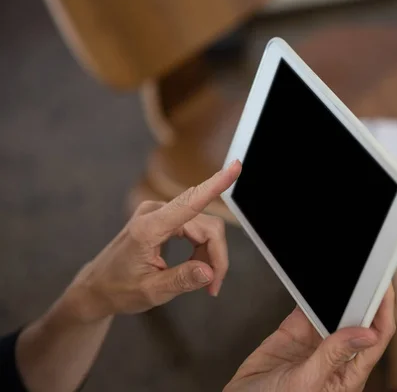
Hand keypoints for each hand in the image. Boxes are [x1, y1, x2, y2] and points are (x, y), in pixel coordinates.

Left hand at [61, 160, 241, 321]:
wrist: (97, 287)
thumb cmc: (118, 290)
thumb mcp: (151, 293)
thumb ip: (182, 280)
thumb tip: (210, 271)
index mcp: (149, 228)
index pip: (190, 203)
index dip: (216, 185)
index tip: (235, 167)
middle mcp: (155, 213)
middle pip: (207, 226)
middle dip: (216, 256)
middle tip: (213, 286)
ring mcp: (159, 213)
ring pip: (204, 228)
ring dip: (210, 255)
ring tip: (204, 282)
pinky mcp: (163, 218)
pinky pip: (196, 228)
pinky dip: (202, 250)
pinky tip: (196, 268)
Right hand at [225, 287, 395, 391]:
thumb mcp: (306, 383)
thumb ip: (333, 356)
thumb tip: (366, 334)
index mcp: (348, 374)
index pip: (376, 337)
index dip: (384, 311)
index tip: (384, 286)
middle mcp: (335, 357)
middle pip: (359, 320)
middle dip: (364, 296)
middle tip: (367, 270)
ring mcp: (315, 343)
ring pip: (335, 311)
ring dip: (339, 293)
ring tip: (344, 272)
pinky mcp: (294, 332)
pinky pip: (307, 307)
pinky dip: (311, 294)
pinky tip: (315, 283)